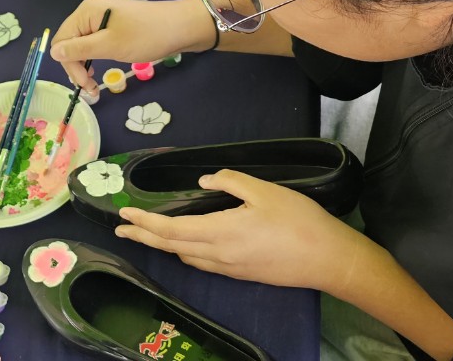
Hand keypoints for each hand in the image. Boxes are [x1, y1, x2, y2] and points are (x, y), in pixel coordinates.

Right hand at [50, 0, 215, 92]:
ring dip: (84, 65)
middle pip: (69, 43)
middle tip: (91, 88)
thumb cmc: (146, 36)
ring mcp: (102, 18)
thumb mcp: (111, 45)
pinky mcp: (113, 26)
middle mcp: (89, 12)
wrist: (183, 27)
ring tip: (94, 83)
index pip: (61, 41)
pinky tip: (99, 69)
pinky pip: (94, 43)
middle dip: (76, 67)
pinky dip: (94, 58)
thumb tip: (53, 52)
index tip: (85, 83)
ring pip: (81, 45)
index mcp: (86, 12)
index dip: (69, 64)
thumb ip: (80, 49)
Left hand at [114, 169, 368, 292]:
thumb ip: (231, 181)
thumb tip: (204, 179)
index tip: (124, 214)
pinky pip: (203, 263)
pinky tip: (184, 245)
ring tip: (148, 235)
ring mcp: (230, 268)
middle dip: (143, 237)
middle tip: (121, 229)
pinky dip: (185, 252)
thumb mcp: (266, 191)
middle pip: (171, 246)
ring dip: (163, 245)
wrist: (330, 260)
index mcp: (221, 232)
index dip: (144, 223)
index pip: (170, 229)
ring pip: (186, 257)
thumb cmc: (300, 221)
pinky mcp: (242, 274)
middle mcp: (219, 254)